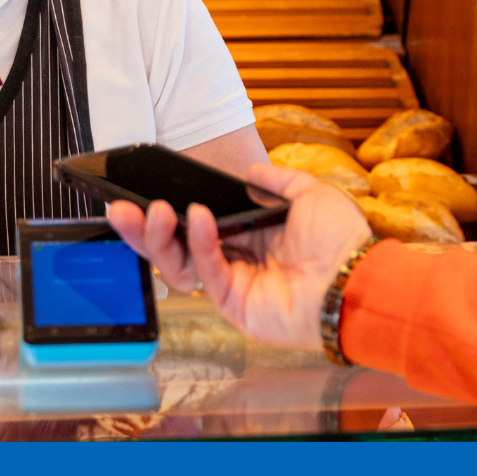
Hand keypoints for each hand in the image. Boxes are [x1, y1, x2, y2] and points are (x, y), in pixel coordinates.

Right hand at [107, 163, 371, 351]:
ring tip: (152, 211)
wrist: (357, 280)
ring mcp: (232, 283)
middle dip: (146, 229)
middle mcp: (236, 259)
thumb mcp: (310, 193)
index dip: (170, 210)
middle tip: (119, 208)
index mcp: (250, 234)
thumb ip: (276, 180)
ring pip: (181, 264)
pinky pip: (207, 272)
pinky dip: (200, 243)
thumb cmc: (341, 241)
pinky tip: (197, 217)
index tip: (143, 191)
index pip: (197, 222)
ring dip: (162, 237)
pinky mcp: (234, 304)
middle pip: (177, 246)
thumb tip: (250, 171)